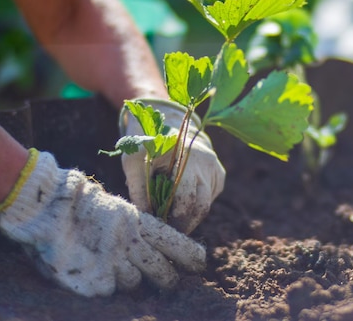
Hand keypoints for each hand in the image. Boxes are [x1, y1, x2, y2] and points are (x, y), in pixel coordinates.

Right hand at [0, 149, 204, 296]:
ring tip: (108, 265)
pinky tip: (89, 271)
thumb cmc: (79, 205)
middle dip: (168, 280)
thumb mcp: (115, 209)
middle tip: (169, 282)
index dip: (189, 255)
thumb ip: (133, 228)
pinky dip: (101, 285)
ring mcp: (112, 265)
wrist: (46, 208)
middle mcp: (129, 245)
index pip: (174, 242)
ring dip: (126, 280)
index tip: (200, 263)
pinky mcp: (94, 283)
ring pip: (134, 284)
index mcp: (136, 222)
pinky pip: (108, 291)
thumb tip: (151, 246)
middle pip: (162, 272)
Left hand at [121, 99, 225, 233]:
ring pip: (206, 205)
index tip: (161, 229)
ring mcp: (215, 169)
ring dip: (189, 215)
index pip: (187, 198)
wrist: (169, 120)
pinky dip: (195, 205)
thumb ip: (138, 189)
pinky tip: (180, 200)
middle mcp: (206, 162)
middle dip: (184, 224)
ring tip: (170, 216)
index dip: (176, 219)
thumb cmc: (146, 140)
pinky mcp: (219, 175)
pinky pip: (208, 198)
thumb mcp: (133, 160)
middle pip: (201, 206)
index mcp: (186, 156)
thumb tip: (145, 219)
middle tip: (167, 232)